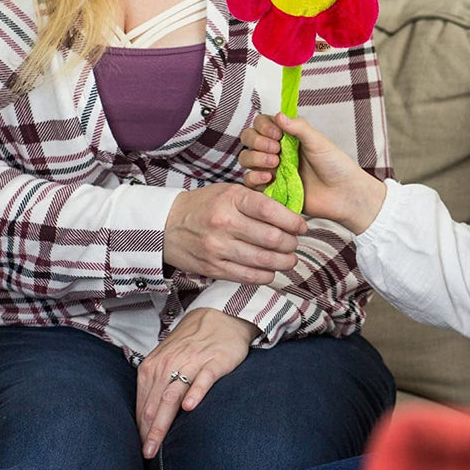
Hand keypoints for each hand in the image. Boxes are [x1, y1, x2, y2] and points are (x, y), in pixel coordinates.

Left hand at [136, 307, 258, 458]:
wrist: (220, 316)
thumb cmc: (191, 343)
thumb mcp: (167, 359)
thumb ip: (156, 385)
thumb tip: (144, 421)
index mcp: (153, 366)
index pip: (143, 404)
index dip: (140, 429)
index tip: (139, 450)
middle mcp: (169, 364)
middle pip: (154, 404)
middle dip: (148, 432)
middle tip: (146, 455)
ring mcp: (191, 362)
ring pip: (172, 395)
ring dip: (162, 422)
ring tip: (157, 444)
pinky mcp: (214, 361)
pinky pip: (203, 379)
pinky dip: (195, 392)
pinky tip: (190, 407)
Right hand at [163, 184, 307, 283]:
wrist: (167, 225)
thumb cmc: (205, 205)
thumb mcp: (229, 192)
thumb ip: (256, 202)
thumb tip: (289, 216)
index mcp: (231, 199)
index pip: (270, 210)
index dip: (292, 221)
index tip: (302, 226)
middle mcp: (224, 223)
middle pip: (271, 238)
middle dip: (290, 243)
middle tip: (295, 243)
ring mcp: (217, 248)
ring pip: (262, 260)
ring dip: (283, 262)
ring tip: (289, 259)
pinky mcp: (213, 268)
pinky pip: (247, 276)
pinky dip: (265, 275)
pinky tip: (271, 271)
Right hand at [239, 113, 385, 233]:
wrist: (342, 194)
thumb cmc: (334, 165)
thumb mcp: (318, 141)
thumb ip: (298, 127)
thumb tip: (278, 115)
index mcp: (286, 136)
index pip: (261, 124)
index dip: (263, 127)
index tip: (277, 134)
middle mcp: (275, 151)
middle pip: (248, 139)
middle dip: (257, 141)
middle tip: (276, 149)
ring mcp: (271, 170)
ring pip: (246, 158)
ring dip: (255, 158)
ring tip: (275, 163)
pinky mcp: (270, 189)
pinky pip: (250, 182)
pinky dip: (254, 177)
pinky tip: (269, 177)